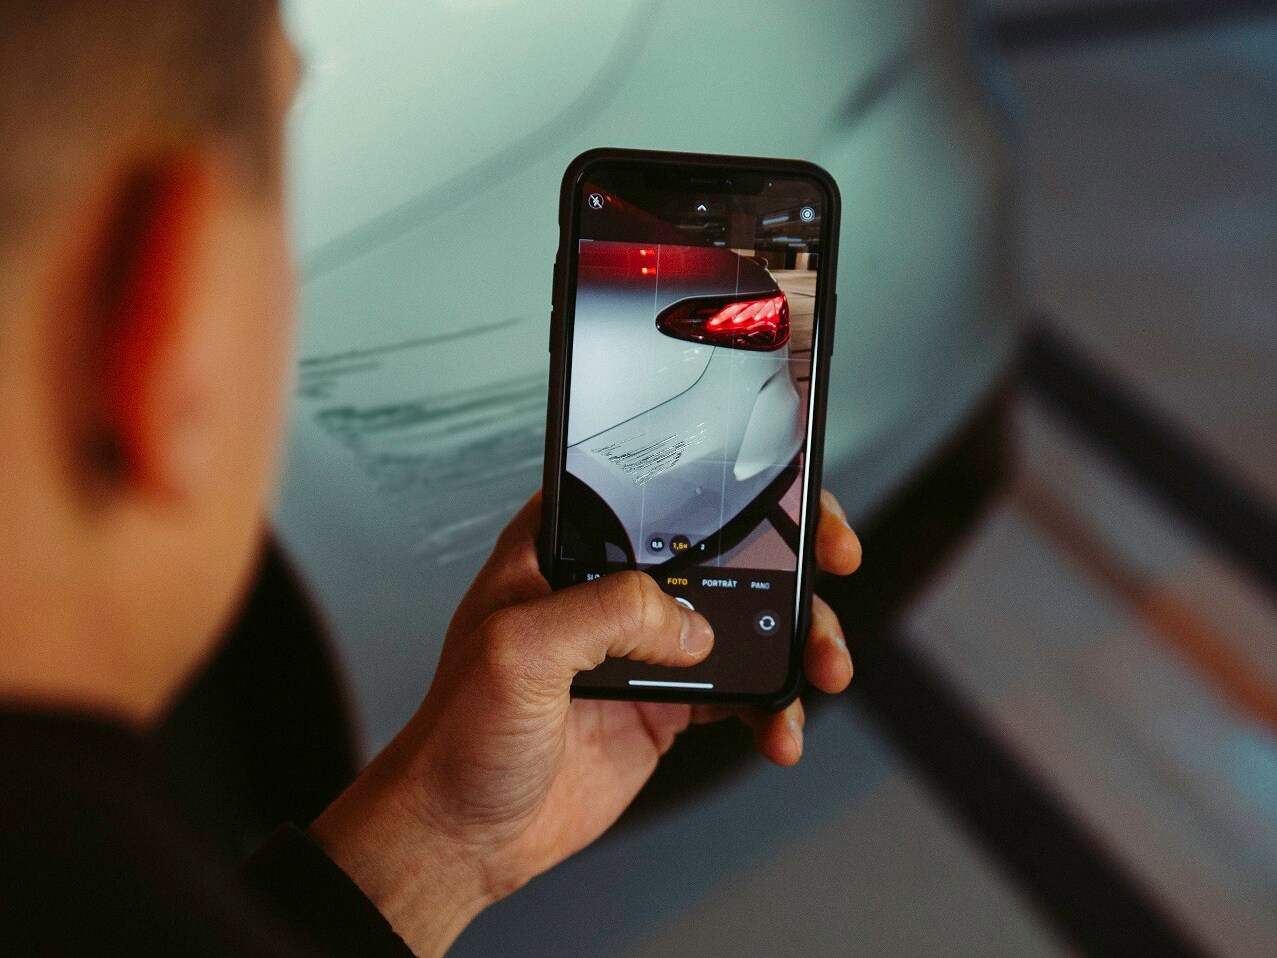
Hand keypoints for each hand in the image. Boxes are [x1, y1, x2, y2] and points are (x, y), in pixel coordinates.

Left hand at [312, 490, 860, 955]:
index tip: (785, 497)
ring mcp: (644, 647)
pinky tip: (779, 731)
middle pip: (720, 548)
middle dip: (789, 556)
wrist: (465, 835)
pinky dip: (773, 708)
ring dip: (795, 640)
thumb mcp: (517, 651)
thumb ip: (605, 614)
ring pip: (744, 620)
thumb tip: (689, 622)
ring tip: (822, 668)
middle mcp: (611, 588)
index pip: (657, 490)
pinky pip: (740, 691)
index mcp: (566, 548)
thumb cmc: (458, 735)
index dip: (727, 483)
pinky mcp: (667, 703)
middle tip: (832, 564)